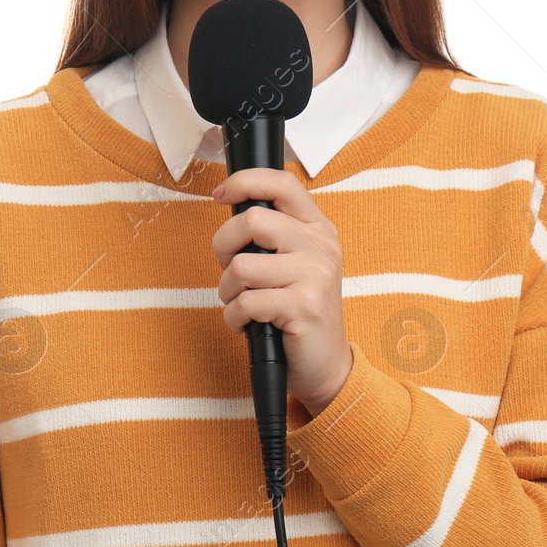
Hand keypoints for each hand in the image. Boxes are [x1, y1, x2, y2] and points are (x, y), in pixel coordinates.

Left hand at [210, 168, 353, 416]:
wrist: (326, 366)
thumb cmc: (299, 313)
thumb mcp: (295, 264)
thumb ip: (273, 235)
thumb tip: (230, 204)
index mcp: (318, 229)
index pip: (282, 183)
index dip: (245, 181)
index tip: (220, 194)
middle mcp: (321, 247)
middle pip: (251, 220)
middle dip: (224, 247)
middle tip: (230, 271)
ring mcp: (315, 276)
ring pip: (242, 265)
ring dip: (228, 291)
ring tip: (244, 304)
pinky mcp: (304, 307)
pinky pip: (246, 302)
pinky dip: (235, 317)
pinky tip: (248, 324)